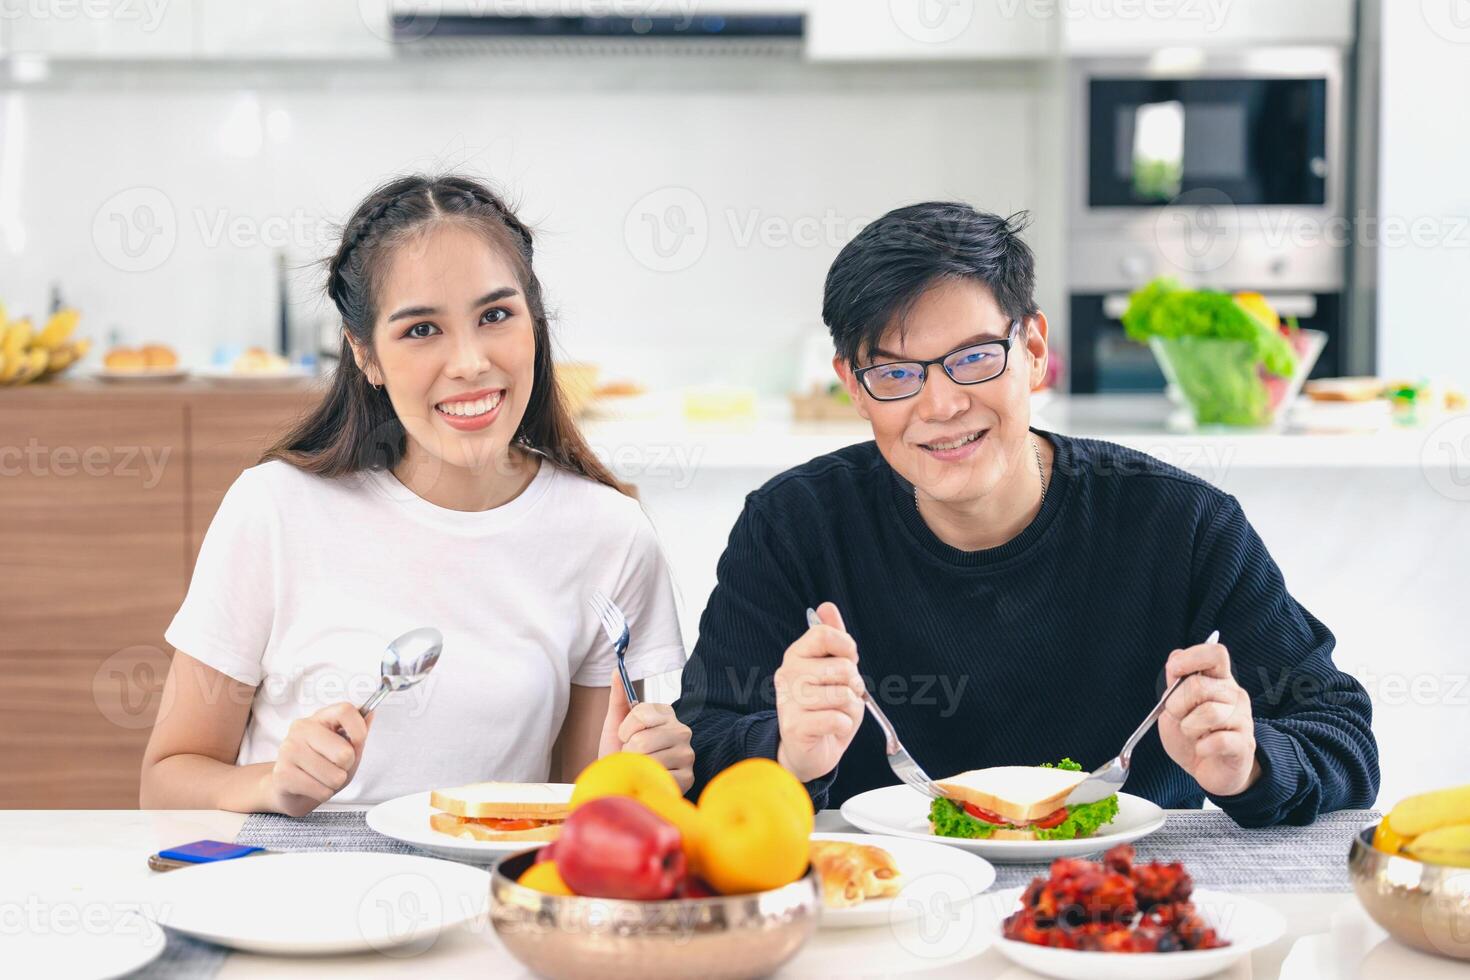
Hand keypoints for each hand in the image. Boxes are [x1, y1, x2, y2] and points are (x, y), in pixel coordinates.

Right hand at [261, 703, 371, 816]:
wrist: (290, 789)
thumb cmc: (321, 766)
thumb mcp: (344, 748)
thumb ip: (357, 734)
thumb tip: (371, 712)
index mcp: (319, 718)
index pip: (345, 711)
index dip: (359, 729)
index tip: (358, 742)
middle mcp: (301, 729)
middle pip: (344, 753)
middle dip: (346, 767)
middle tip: (334, 767)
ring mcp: (288, 750)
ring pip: (334, 776)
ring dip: (334, 783)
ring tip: (322, 778)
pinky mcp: (282, 774)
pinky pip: (321, 791)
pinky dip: (323, 794)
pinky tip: (312, 787)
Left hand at [599, 678, 694, 793]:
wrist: (623, 782)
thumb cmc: (619, 751)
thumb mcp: (616, 723)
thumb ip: (618, 697)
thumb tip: (616, 670)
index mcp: (666, 713)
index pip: (640, 714)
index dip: (624, 730)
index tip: (624, 738)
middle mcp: (682, 730)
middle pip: (642, 741)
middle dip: (628, 753)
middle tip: (632, 757)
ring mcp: (687, 754)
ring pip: (649, 760)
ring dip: (636, 768)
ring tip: (640, 768)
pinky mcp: (688, 777)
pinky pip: (660, 778)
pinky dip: (648, 782)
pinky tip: (650, 779)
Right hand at [774, 602, 864, 783]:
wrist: (807, 750)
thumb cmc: (824, 708)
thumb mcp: (832, 670)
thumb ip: (833, 639)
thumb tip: (827, 607)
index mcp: (797, 655)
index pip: (825, 634)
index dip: (847, 648)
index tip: (847, 662)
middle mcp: (788, 673)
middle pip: (843, 668)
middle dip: (853, 686)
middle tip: (841, 697)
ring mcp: (789, 700)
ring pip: (843, 696)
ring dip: (850, 709)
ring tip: (836, 714)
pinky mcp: (795, 727)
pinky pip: (838, 720)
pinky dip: (844, 727)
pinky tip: (831, 729)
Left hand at [1157, 640, 1260, 796]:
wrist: (1209, 770)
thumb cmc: (1192, 734)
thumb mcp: (1175, 706)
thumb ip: (1175, 683)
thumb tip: (1175, 657)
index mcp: (1219, 680)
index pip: (1215, 653)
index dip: (1191, 657)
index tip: (1174, 671)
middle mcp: (1234, 695)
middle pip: (1200, 685)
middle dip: (1176, 704)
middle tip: (1179, 717)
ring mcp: (1242, 719)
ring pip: (1208, 713)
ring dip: (1189, 727)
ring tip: (1193, 735)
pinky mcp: (1244, 744)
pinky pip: (1218, 741)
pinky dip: (1202, 747)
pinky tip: (1202, 749)